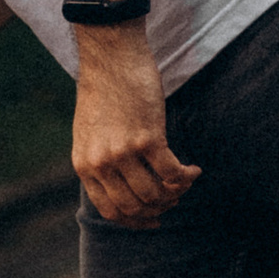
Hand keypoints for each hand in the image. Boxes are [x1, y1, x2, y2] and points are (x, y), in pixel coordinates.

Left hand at [72, 25, 199, 227]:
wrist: (111, 56)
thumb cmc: (104, 91)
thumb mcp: (90, 133)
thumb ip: (100, 161)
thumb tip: (123, 189)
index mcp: (84, 164)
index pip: (110, 211)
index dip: (135, 220)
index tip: (152, 219)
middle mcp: (101, 162)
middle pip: (134, 207)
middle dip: (159, 209)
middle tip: (174, 199)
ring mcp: (123, 152)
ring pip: (155, 194)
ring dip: (175, 194)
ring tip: (184, 182)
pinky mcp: (148, 138)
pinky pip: (172, 173)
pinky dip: (187, 177)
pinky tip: (193, 171)